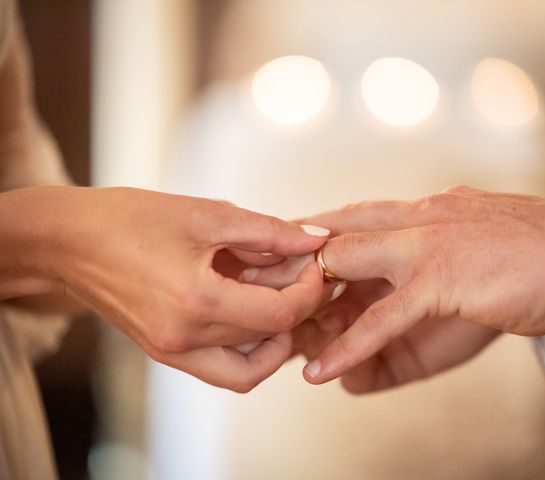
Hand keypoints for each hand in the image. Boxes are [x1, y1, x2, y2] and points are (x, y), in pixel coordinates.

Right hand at [0, 186, 328, 390]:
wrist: (69, 241)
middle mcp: (185, 340)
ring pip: (249, 369)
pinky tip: (249, 312)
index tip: (315, 264)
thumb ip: (268, 231)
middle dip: (297, 305)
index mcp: (197, 302)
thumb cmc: (131, 219)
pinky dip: (248, 351)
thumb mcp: (207, 215)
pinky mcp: (165, 353)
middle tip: (299, 272)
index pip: (281, 315)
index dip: (310, 290)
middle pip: (269, 338)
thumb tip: (315, 240)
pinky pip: (221, 370)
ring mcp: (173, 353)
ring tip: (276, 296)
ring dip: (275, 337)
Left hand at [252, 186, 544, 385]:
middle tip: (254, 286)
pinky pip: (382, 319)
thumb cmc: (527, 251)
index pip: (350, 216)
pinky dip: (348, 347)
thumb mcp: (468, 248)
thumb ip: (429, 267)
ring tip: (271, 329)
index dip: (311, 232)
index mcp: (421, 209)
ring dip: (306, 302)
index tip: (278, 251)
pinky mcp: (439, 281)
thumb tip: (410, 286)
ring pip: (346, 269)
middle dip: (292, 261)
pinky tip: (321, 372)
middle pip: (333, 235)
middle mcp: (414, 219)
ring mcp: (423, 247)